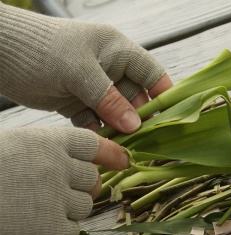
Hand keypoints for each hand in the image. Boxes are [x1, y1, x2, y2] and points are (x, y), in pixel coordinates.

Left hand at [0, 3, 172, 130]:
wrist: (3, 55)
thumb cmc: (43, 50)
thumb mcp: (80, 72)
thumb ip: (109, 99)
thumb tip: (134, 125)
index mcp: (118, 52)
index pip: (151, 73)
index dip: (164, 94)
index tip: (171, 117)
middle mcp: (110, 71)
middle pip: (135, 99)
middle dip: (138, 119)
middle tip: (142, 140)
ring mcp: (94, 89)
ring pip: (115, 114)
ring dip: (117, 130)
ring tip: (121, 146)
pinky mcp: (79, 103)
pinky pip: (95, 121)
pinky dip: (96, 132)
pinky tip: (95, 140)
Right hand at [0, 127, 128, 234]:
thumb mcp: (17, 145)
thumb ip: (50, 152)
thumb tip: (80, 162)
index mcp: (50, 141)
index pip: (95, 145)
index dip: (111, 153)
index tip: (123, 160)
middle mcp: (60, 167)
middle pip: (92, 179)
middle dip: (84, 185)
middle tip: (61, 189)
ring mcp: (57, 198)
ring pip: (86, 204)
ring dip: (71, 207)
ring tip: (41, 206)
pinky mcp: (50, 229)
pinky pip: (72, 229)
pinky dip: (61, 229)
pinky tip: (38, 223)